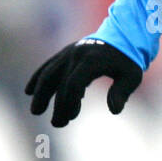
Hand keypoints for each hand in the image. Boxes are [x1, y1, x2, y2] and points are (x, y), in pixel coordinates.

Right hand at [25, 38, 142, 126]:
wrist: (123, 36)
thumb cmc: (128, 61)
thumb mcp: (132, 76)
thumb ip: (122, 93)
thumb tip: (115, 111)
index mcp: (92, 60)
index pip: (74, 83)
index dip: (71, 101)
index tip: (71, 117)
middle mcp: (76, 55)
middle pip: (58, 80)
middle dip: (56, 104)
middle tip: (57, 124)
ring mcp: (69, 53)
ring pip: (48, 73)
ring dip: (40, 93)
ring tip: (36, 111)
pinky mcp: (65, 53)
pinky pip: (48, 66)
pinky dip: (37, 78)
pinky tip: (29, 92)